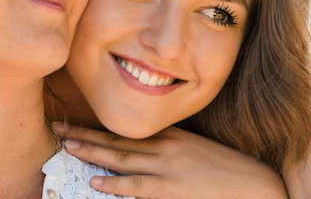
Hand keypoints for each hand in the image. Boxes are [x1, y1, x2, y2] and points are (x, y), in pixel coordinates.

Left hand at [51, 123, 287, 198]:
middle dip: (85, 134)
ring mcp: (167, 168)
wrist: (253, 184)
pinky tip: (95, 181)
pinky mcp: (171, 189)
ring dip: (91, 153)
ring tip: (66, 147)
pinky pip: (136, 186)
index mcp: (172, 135)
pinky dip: (114, 184)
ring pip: (121, 159)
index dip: (98, 126)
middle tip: (57, 127)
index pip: (127, 130)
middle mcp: (166, 147)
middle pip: (117, 140)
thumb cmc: (226, 170)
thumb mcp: (198, 151)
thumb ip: (172, 148)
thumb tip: (145, 152)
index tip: (74, 121)